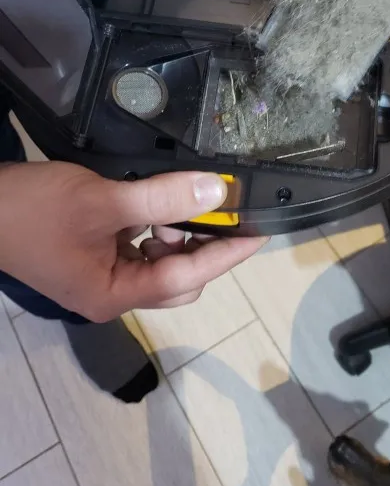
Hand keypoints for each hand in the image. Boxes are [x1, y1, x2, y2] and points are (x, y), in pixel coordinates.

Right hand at [0, 162, 266, 321]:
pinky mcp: (94, 260)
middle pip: (178, 278)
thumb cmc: (34, 210)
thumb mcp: (103, 201)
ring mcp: (102, 279)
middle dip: (198, 244)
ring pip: (160, 263)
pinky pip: (139, 250)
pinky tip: (150, 205)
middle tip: (207, 208)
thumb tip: (216, 191)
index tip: (260, 233)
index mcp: (115, 294)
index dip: (227, 253)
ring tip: (167, 201)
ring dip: (174, 234)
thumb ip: (162, 198)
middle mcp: (113, 294)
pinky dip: (153, 228)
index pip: (188, 278)